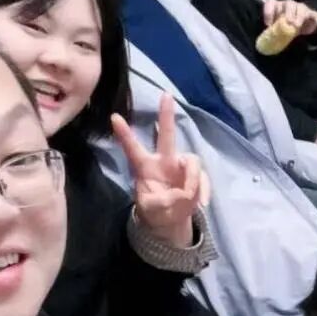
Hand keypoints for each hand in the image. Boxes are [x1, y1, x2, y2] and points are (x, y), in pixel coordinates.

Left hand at [111, 93, 208, 248]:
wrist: (171, 221)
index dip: (124, 134)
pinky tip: (201, 203)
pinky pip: (203, 177)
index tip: (114, 117)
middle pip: (165, 135)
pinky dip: (203, 190)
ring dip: (193, 180)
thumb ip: (162, 203)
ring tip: (189, 199)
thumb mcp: (151, 211)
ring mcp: (181, 166)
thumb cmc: (155, 211)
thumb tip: (181, 195)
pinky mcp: (195, 174)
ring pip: (191, 161)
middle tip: (166, 94)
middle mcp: (163, 160)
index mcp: (144, 167)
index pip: (132, 148)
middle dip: (166, 115)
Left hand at [263, 0, 316, 39]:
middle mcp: (288, 5)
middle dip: (288, 12)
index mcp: (276, 7)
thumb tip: (261, 46)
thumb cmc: (282, 31)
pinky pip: (314, 15)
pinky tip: (316, 24)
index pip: (271, 2)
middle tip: (288, 22)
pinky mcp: (311, 15)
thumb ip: (270, 34)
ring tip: (297, 25)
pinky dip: (315, 19)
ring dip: (299, 15)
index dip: (268, 11)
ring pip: (300, 7)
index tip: (268, 24)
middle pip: (288, 3)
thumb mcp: (275, 32)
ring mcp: (300, 8)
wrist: (297, 35)